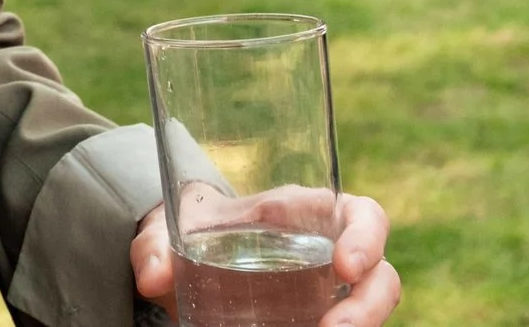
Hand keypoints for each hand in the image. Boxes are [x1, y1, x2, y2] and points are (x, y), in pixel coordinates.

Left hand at [132, 196, 399, 326]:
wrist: (186, 260)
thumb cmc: (191, 231)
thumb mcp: (168, 230)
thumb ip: (153, 247)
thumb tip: (150, 276)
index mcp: (304, 212)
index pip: (362, 214)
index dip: (366, 237)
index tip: (346, 266)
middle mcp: (328, 251)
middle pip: (379, 273)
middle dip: (369, 303)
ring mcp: (329, 291)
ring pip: (371, 306)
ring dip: (361, 323)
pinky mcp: (321, 316)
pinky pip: (343, 324)